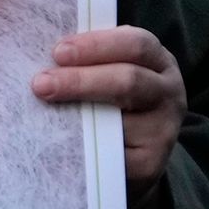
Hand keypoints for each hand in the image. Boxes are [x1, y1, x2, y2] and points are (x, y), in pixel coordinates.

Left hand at [35, 23, 183, 187]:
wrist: (130, 157)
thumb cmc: (111, 101)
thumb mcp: (110, 72)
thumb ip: (87, 60)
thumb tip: (40, 50)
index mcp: (158, 61)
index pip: (135, 44)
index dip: (96, 45)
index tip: (58, 52)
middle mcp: (168, 92)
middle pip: (129, 80)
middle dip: (80, 80)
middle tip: (41, 84)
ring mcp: (163, 130)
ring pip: (120, 121)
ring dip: (78, 115)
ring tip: (44, 110)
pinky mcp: (150, 164)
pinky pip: (112, 156)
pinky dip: (84, 148)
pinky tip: (57, 144)